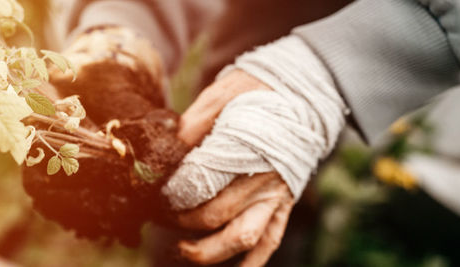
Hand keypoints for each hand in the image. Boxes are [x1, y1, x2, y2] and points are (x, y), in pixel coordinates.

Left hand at [165, 70, 295, 265]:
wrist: (305, 92)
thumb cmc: (256, 91)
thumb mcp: (220, 94)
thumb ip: (191, 125)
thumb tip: (164, 151)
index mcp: (242, 147)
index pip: (197, 183)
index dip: (170, 193)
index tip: (154, 192)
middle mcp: (260, 177)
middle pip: (212, 214)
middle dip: (178, 219)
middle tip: (159, 213)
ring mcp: (274, 195)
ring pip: (240, 237)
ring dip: (207, 251)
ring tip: (181, 249)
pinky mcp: (283, 205)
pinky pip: (268, 243)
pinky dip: (249, 264)